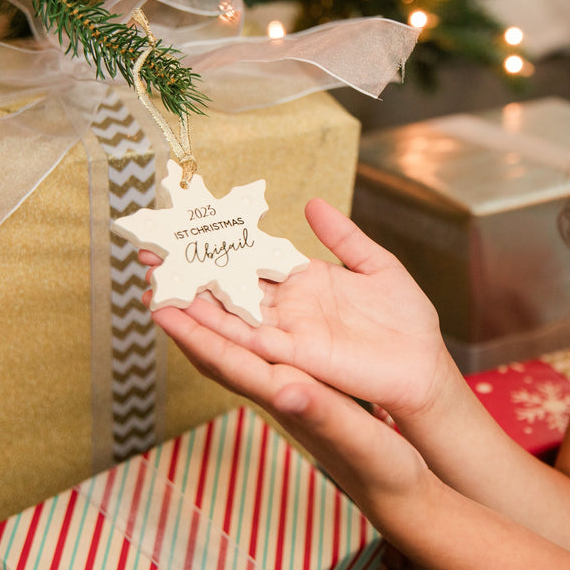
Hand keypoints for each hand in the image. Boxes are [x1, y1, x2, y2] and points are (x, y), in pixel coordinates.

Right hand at [144, 198, 456, 421]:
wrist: (425, 366)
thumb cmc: (407, 322)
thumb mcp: (377, 265)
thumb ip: (343, 236)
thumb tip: (312, 203)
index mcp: (303, 284)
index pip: (249, 260)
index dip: (216, 246)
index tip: (180, 228)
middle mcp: (287, 309)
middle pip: (227, 287)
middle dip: (187, 272)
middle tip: (144, 253)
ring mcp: (288, 334)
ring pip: (227, 317)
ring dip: (189, 304)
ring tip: (149, 288)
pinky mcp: (297, 356)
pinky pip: (247, 343)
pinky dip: (213, 330)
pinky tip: (184, 317)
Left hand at [165, 304, 430, 508]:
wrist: (397, 492)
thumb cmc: (380, 469)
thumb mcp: (360, 440)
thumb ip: (324, 415)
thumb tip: (285, 392)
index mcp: (287, 400)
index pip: (228, 365)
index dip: (192, 335)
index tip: (159, 305)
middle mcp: (280, 394)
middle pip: (221, 353)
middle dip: (189, 320)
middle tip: (162, 283)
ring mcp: (292, 392)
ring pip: (241, 349)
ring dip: (215, 318)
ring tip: (194, 285)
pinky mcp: (308, 389)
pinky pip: (270, 348)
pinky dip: (253, 323)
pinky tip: (255, 308)